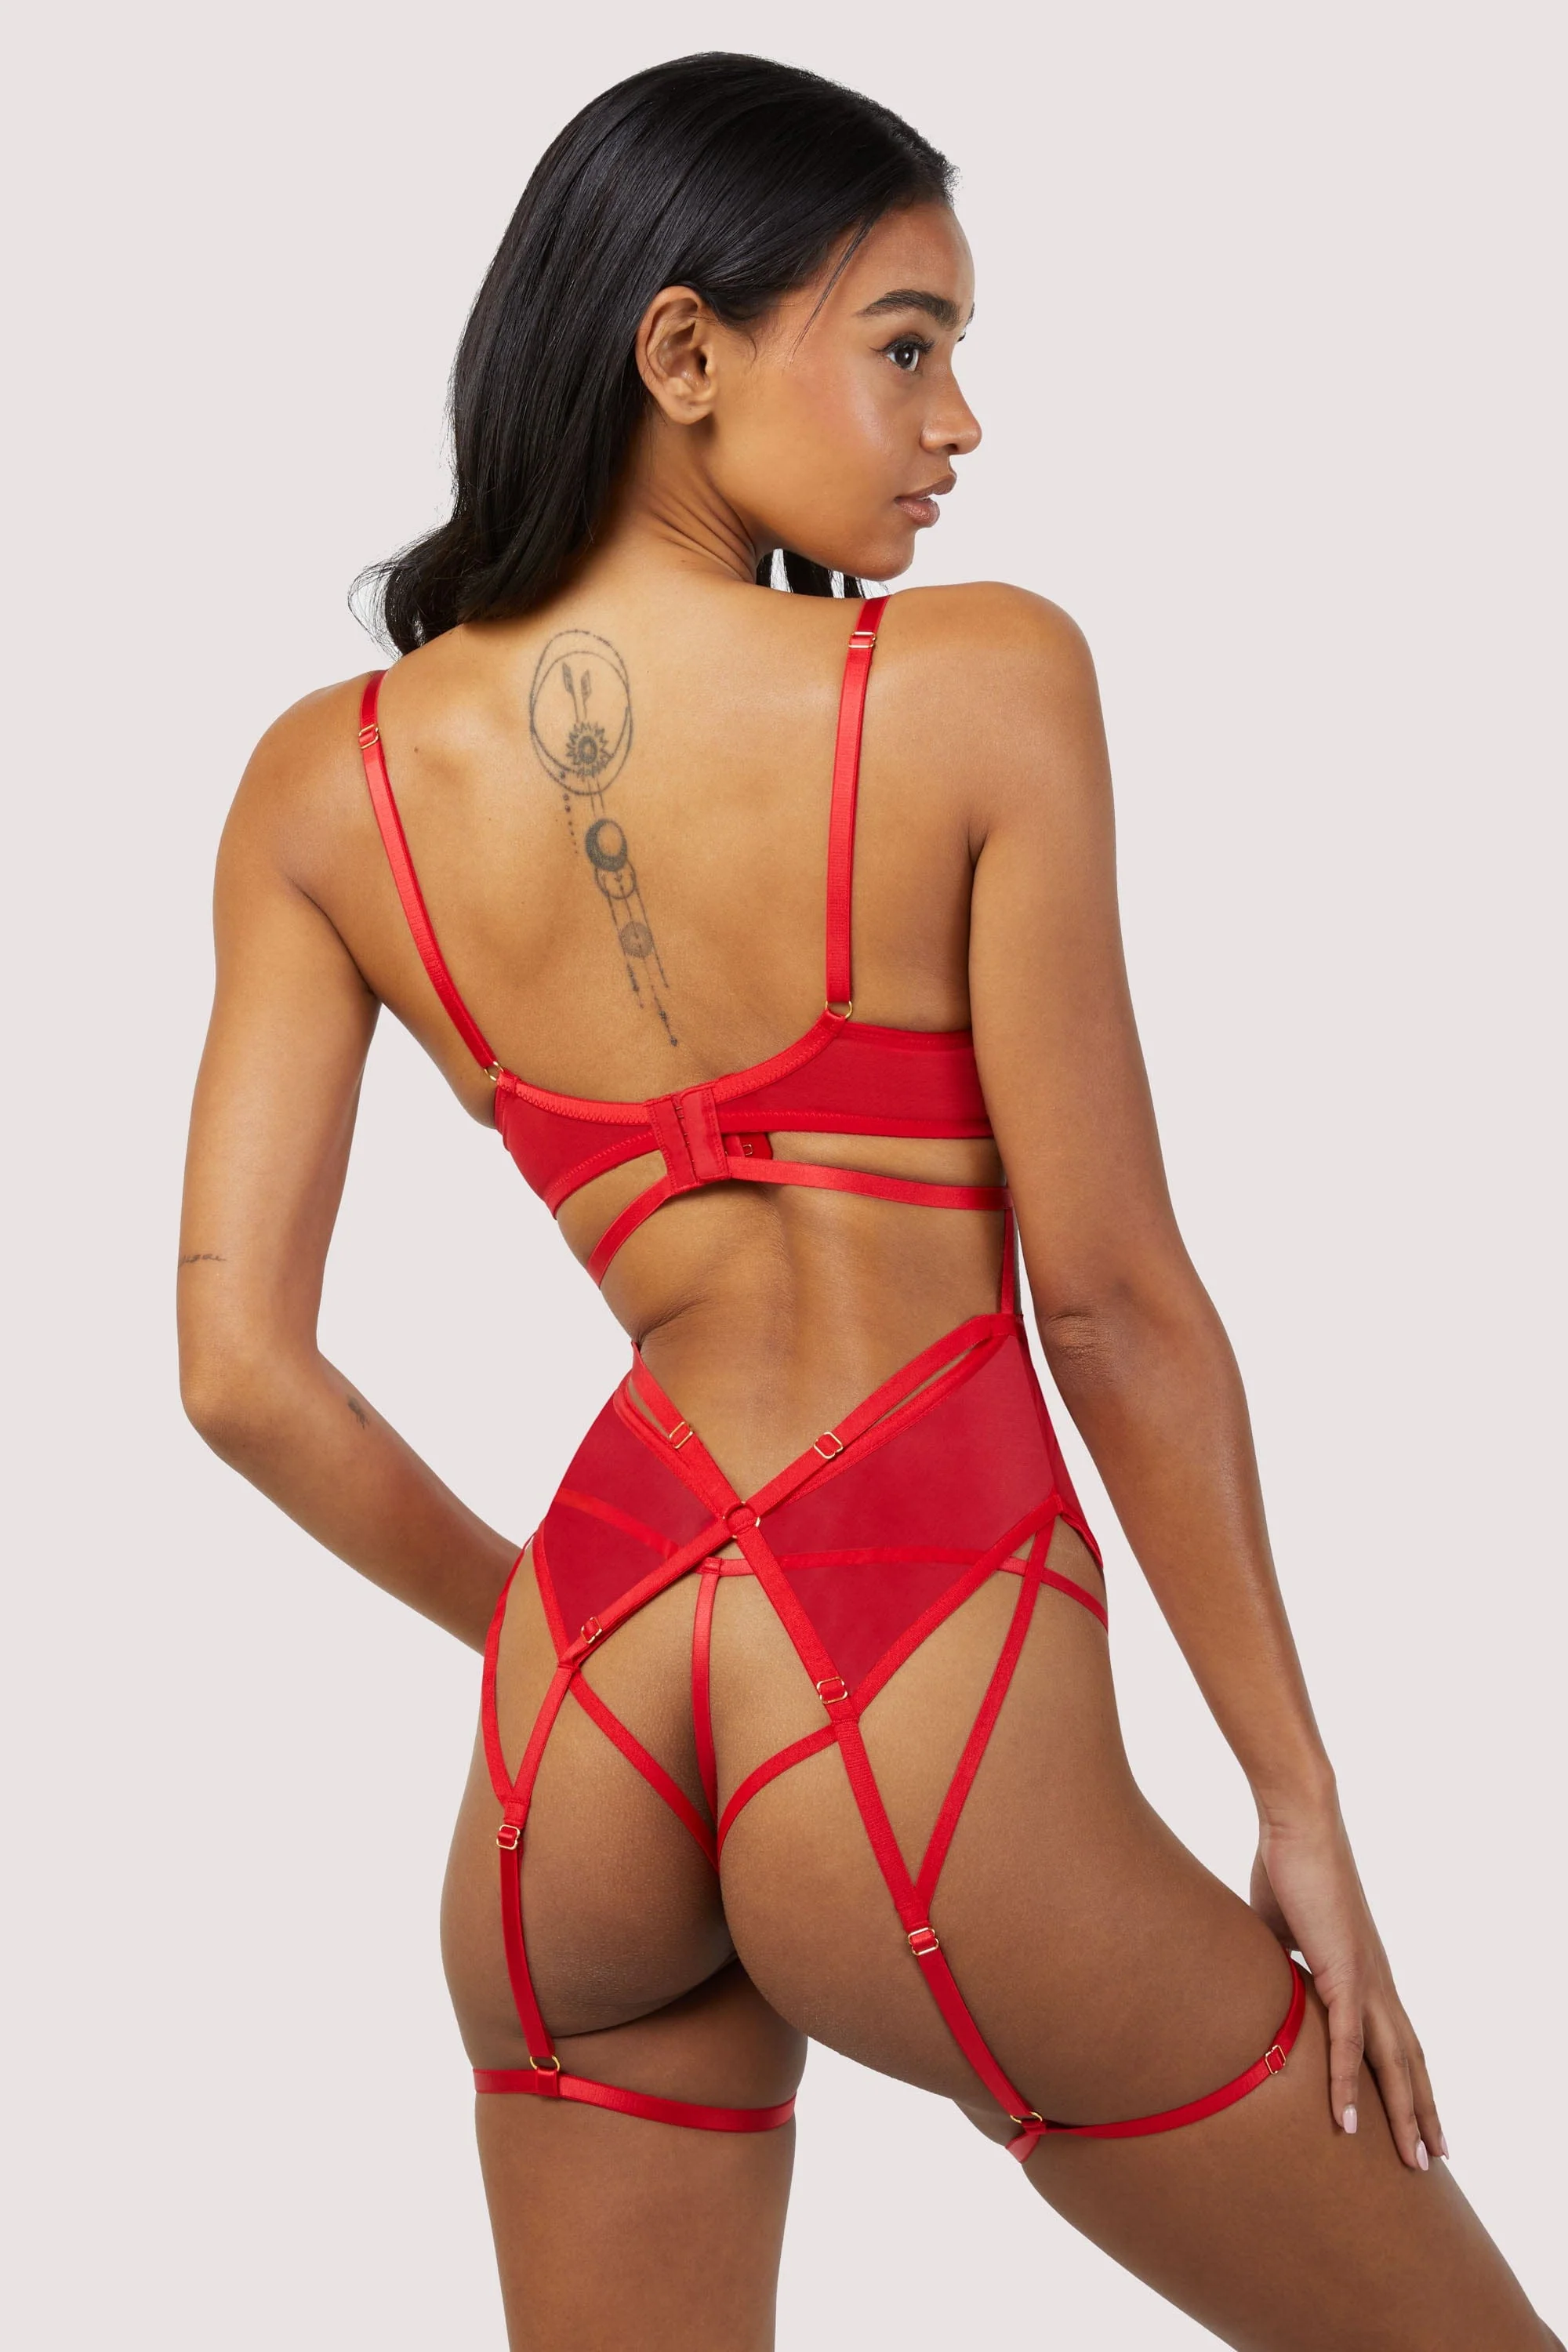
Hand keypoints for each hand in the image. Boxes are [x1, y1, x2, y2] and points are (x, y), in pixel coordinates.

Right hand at [1250, 1804, 1444, 2169]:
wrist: (1298, 1826)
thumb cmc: (1289, 1867)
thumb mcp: (1280, 1931)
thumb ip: (1278, 1965)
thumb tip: (1256, 1986)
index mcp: (1364, 1970)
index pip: (1396, 2038)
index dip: (1410, 2080)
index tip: (1419, 2118)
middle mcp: (1377, 1980)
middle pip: (1410, 2061)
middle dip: (1423, 2112)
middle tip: (1434, 2159)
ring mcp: (1366, 1978)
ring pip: (1394, 2063)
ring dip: (1406, 2114)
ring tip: (1417, 2160)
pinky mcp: (1344, 1971)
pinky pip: (1348, 2042)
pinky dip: (1348, 2085)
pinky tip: (1351, 2124)